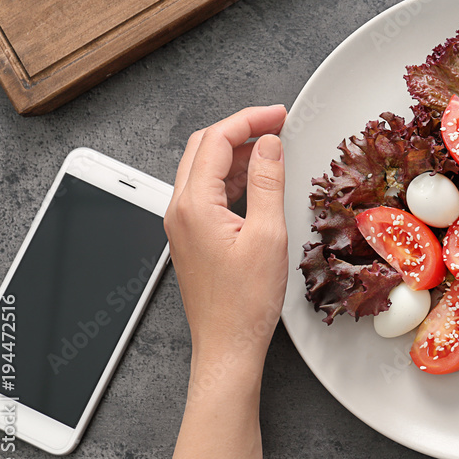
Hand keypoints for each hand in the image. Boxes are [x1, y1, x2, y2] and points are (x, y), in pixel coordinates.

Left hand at [164, 105, 288, 372]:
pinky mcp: (192, 235)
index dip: (249, 120)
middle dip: (241, 129)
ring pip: (204, 168)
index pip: (217, 140)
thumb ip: (268, 183)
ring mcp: (183, 223)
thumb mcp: (268, 235)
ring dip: (237, 152)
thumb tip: (270, 145)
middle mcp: (180, 210)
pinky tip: (258, 180)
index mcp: (194, 205)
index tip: (278, 115)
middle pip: (204, 147)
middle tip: (276, 124)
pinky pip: (208, 191)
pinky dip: (233, 175)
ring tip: (272, 149)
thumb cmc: (245, 303)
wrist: (227, 344)